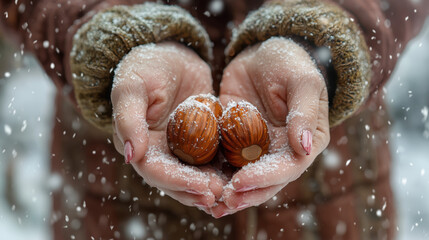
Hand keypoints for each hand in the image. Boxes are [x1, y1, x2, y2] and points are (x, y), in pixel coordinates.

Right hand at [111, 42, 223, 210]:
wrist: (171, 56)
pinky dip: (223, 169)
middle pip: (177, 180)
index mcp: (140, 145)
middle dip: (198, 189)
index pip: (156, 171)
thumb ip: (129, 119)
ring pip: (195, 175)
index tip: (203, 188)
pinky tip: (240, 176)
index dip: (179, 182)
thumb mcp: (132, 87)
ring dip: (212, 186)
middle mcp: (160, 153)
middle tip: (221, 195)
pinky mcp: (201, 141)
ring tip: (232, 193)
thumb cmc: (145, 67)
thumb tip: (131, 157)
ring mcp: (182, 149)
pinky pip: (212, 159)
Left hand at [211, 37, 329, 216]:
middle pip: (265, 182)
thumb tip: (305, 149)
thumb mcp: (301, 81)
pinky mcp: (236, 142)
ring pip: (245, 178)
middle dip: (244, 195)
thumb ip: (304, 113)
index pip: (288, 168)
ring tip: (208, 205)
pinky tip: (197, 184)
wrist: (262, 54)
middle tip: (221, 203)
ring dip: (228, 193)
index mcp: (305, 142)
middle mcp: (283, 152)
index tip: (240, 182)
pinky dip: (214, 175)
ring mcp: (258, 149)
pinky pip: (226, 162)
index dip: (264, 178)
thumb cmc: (289, 62)